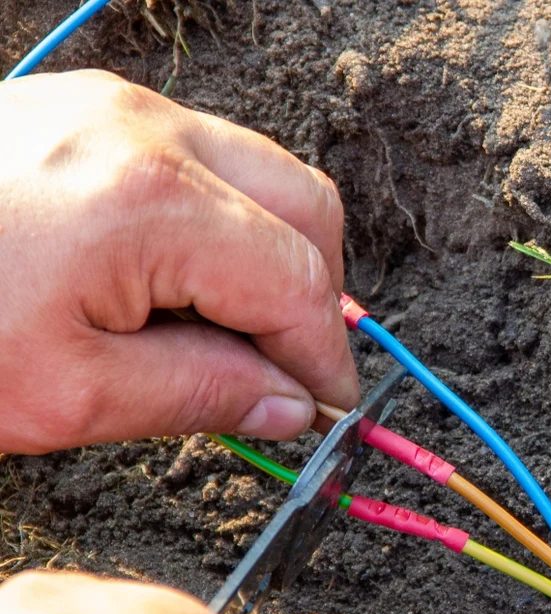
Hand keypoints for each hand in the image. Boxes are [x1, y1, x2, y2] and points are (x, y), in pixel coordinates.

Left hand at [0, 69, 359, 453]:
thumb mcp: (67, 392)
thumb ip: (201, 396)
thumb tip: (288, 407)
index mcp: (152, 204)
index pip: (298, 283)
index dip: (324, 357)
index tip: (324, 408)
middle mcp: (152, 134)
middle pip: (308, 210)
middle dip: (316, 296)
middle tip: (287, 369)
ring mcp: (123, 109)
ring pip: (266, 177)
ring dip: (273, 256)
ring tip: (228, 331)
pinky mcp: (96, 111)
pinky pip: (209, 161)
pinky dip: (226, 224)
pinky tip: (183, 282)